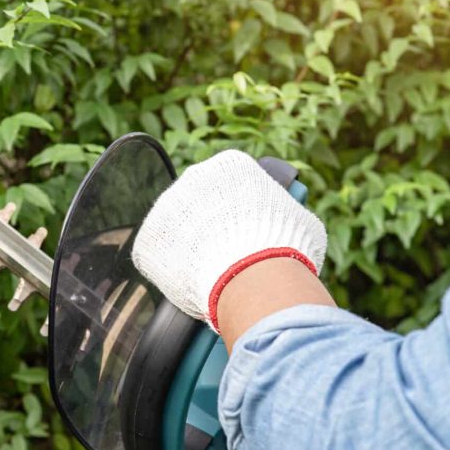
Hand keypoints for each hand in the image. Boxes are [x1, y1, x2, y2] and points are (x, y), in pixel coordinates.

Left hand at [131, 150, 327, 331]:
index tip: (246, 229)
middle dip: (212, 229)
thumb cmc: (284, 248)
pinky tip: (190, 283)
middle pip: (200, 205)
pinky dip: (170, 271)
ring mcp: (166, 208)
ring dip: (189, 248)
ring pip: (177, 230)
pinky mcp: (148, 241)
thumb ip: (288, 215)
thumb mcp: (302, 221)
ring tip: (211, 273)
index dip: (240, 211)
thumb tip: (294, 224)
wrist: (252, 276)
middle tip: (229, 254)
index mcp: (231, 165)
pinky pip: (157, 256)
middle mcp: (193, 178)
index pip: (231, 184)